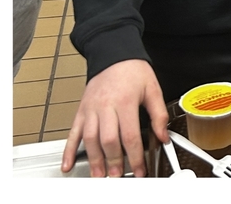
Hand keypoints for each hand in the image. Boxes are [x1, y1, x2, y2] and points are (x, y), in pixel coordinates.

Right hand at [60, 59, 167, 177]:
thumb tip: (163, 135)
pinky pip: (73, 133)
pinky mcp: (81, 111)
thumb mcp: (153, 89)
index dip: (135, 156)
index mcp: (125, 101)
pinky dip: (68, 150)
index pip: (130, 135)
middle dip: (114, 161)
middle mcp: (105, 106)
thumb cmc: (133, 70)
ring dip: (94, 160)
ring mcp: (90, 109)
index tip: (140, 168)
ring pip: (90, 139)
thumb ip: (159, 114)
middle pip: (108, 140)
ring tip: (100, 174)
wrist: (114, 54)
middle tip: (119, 175)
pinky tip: (68, 164)